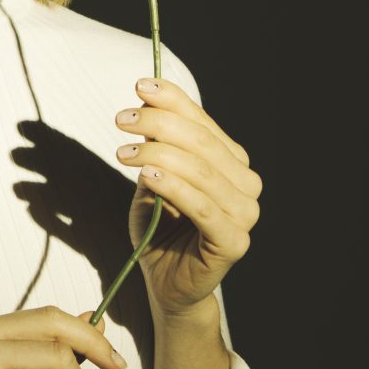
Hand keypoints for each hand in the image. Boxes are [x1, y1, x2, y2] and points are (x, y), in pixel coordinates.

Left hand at [114, 77, 261, 317]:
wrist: (167, 282)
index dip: (173, 100)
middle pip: (203, 143)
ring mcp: (245, 215)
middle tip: (122, 119)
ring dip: (159, 156)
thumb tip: (145, 109)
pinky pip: (204, 208)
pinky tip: (147, 177)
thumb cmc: (161, 228)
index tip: (140, 86)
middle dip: (160, 124)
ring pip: (202, 172)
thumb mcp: (152, 179)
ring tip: (124, 152)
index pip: (204, 122)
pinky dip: (175, 188)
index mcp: (232, 162)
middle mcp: (246, 185)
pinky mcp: (234, 243)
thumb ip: (156, 149)